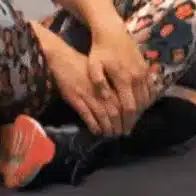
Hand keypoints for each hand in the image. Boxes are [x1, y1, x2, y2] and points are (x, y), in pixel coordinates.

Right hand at [35, 23, 134, 137]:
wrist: (64, 60)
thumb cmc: (84, 65)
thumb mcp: (102, 73)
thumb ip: (112, 85)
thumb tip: (125, 98)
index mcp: (109, 82)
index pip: (123, 102)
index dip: (128, 115)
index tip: (131, 123)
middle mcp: (101, 89)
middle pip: (115, 111)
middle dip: (120, 124)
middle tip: (122, 133)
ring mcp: (88, 95)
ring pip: (102, 115)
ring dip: (108, 127)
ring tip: (111, 135)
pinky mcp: (76, 99)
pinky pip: (86, 115)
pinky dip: (93, 125)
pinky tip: (97, 131)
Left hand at [84, 20, 156, 127]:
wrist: (113, 31)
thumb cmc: (100, 50)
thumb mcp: (94, 66)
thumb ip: (99, 82)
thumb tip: (106, 98)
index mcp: (123, 78)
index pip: (128, 106)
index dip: (126, 121)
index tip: (122, 131)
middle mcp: (137, 77)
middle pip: (139, 104)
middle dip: (134, 119)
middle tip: (128, 130)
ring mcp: (143, 72)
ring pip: (146, 97)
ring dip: (141, 111)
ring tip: (133, 121)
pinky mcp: (146, 67)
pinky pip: (150, 87)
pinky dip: (147, 99)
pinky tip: (141, 105)